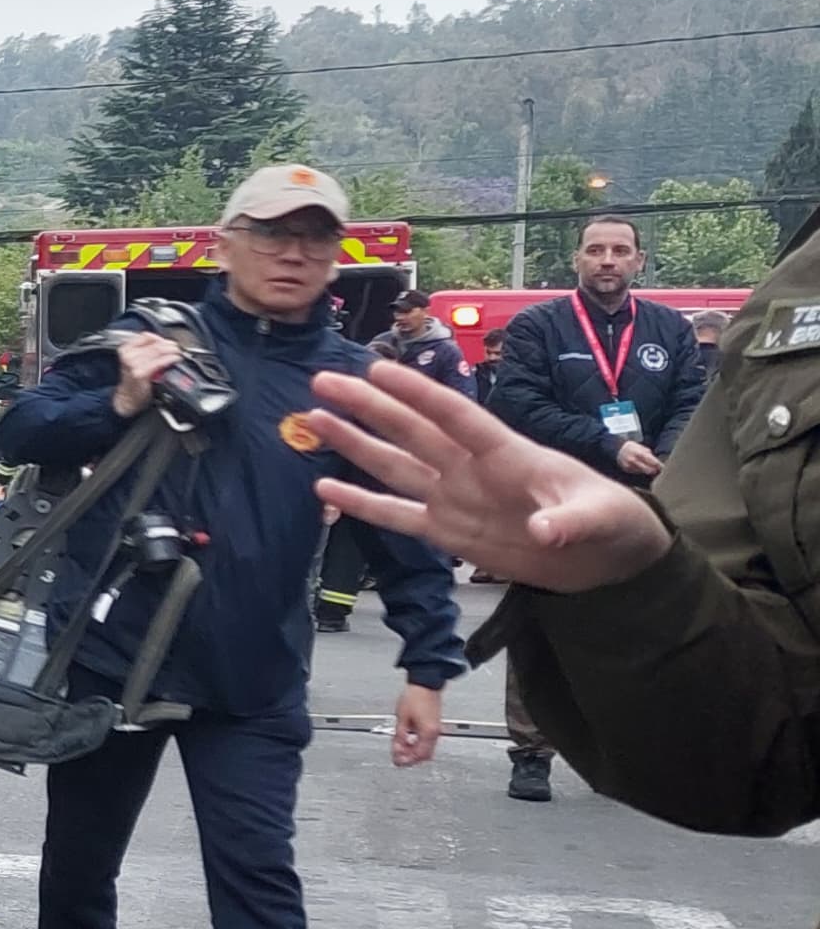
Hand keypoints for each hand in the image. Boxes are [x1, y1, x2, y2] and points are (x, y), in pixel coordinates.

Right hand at [111, 331, 184, 412]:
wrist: (128, 397)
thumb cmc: (133, 380)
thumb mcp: (134, 360)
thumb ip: (145, 350)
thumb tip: (164, 343)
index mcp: (125, 349)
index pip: (146, 336)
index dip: (159, 338)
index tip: (167, 342)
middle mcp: (128, 355)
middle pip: (154, 344)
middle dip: (169, 344)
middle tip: (177, 347)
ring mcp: (134, 364)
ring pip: (159, 351)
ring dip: (172, 351)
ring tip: (178, 353)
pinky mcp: (141, 373)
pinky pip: (160, 362)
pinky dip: (171, 359)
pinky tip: (176, 359)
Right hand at [307, 360, 670, 591]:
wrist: (608, 557)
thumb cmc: (612, 522)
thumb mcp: (602, 519)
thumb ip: (571, 522)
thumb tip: (544, 531)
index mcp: (508, 454)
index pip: (456, 417)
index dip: (417, 393)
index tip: (377, 370)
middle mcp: (471, 469)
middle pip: (411, 431)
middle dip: (368, 406)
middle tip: (325, 381)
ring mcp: (455, 498)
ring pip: (395, 464)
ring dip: (355, 443)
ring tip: (315, 419)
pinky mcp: (448, 532)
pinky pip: (396, 515)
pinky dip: (362, 503)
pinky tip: (325, 490)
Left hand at [392, 683, 444, 768]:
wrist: (425, 685)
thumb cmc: (415, 697)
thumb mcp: (402, 718)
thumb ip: (400, 736)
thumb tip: (397, 748)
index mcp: (428, 732)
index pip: (419, 755)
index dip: (407, 760)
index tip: (397, 761)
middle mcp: (435, 732)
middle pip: (425, 755)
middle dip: (411, 758)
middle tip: (398, 757)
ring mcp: (436, 729)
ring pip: (427, 749)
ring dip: (414, 751)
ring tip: (401, 748)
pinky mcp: (434, 725)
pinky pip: (428, 741)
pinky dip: (418, 744)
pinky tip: (408, 741)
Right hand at [617, 441, 664, 480]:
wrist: (618, 450)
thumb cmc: (632, 447)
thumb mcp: (641, 447)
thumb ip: (649, 454)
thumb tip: (656, 461)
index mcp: (639, 453)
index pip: (652, 461)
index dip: (658, 465)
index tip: (662, 467)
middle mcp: (634, 460)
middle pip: (648, 469)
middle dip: (654, 470)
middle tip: (658, 469)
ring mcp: (629, 466)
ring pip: (643, 472)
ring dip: (647, 471)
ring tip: (650, 468)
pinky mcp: (627, 469)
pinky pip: (636, 472)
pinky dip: (640, 470)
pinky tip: (641, 467)